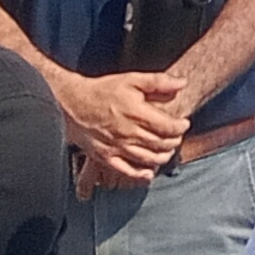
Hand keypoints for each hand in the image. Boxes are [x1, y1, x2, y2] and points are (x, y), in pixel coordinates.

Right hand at [63, 69, 192, 178]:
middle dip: (174, 141)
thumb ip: (158, 81)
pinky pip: (125, 170)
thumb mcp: (131, 79)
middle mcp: (128, 133)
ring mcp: (115, 147)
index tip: (183, 123)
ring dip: (163, 157)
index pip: (169, 127)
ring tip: (167, 150)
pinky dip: (140, 174)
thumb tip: (182, 82)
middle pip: (161, 144)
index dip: (181, 127)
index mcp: (136, 114)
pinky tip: (149, 172)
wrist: (71, 102)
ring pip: (147, 158)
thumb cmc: (102, 91)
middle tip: (176, 137)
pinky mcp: (104, 157)